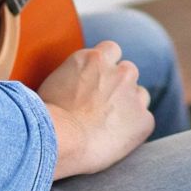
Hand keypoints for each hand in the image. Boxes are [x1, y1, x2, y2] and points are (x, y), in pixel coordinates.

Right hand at [37, 40, 153, 178]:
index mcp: (95, 58)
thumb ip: (74, 75)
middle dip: (119, 85)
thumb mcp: (54, 83)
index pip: (111, 49)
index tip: (98, 80)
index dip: (106, 66)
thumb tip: (77, 82)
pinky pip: (144, 121)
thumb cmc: (46, 118)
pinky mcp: (143, 120)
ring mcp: (133, 95)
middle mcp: (118, 71)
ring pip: (140, 94)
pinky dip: (134, 129)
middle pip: (128, 71)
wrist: (61, 141)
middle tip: (103, 106)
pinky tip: (115, 141)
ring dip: (129, 105)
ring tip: (109, 125)